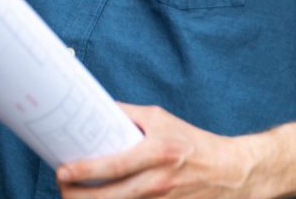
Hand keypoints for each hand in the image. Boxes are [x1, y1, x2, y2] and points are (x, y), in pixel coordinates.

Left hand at [56, 104, 262, 198]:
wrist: (233, 172)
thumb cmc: (192, 142)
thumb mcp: (160, 120)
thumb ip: (127, 114)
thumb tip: (93, 106)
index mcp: (158, 152)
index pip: (113, 165)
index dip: (84, 170)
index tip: (61, 170)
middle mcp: (161, 182)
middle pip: (110, 197)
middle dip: (78, 196)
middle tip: (62, 188)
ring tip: (74, 197)